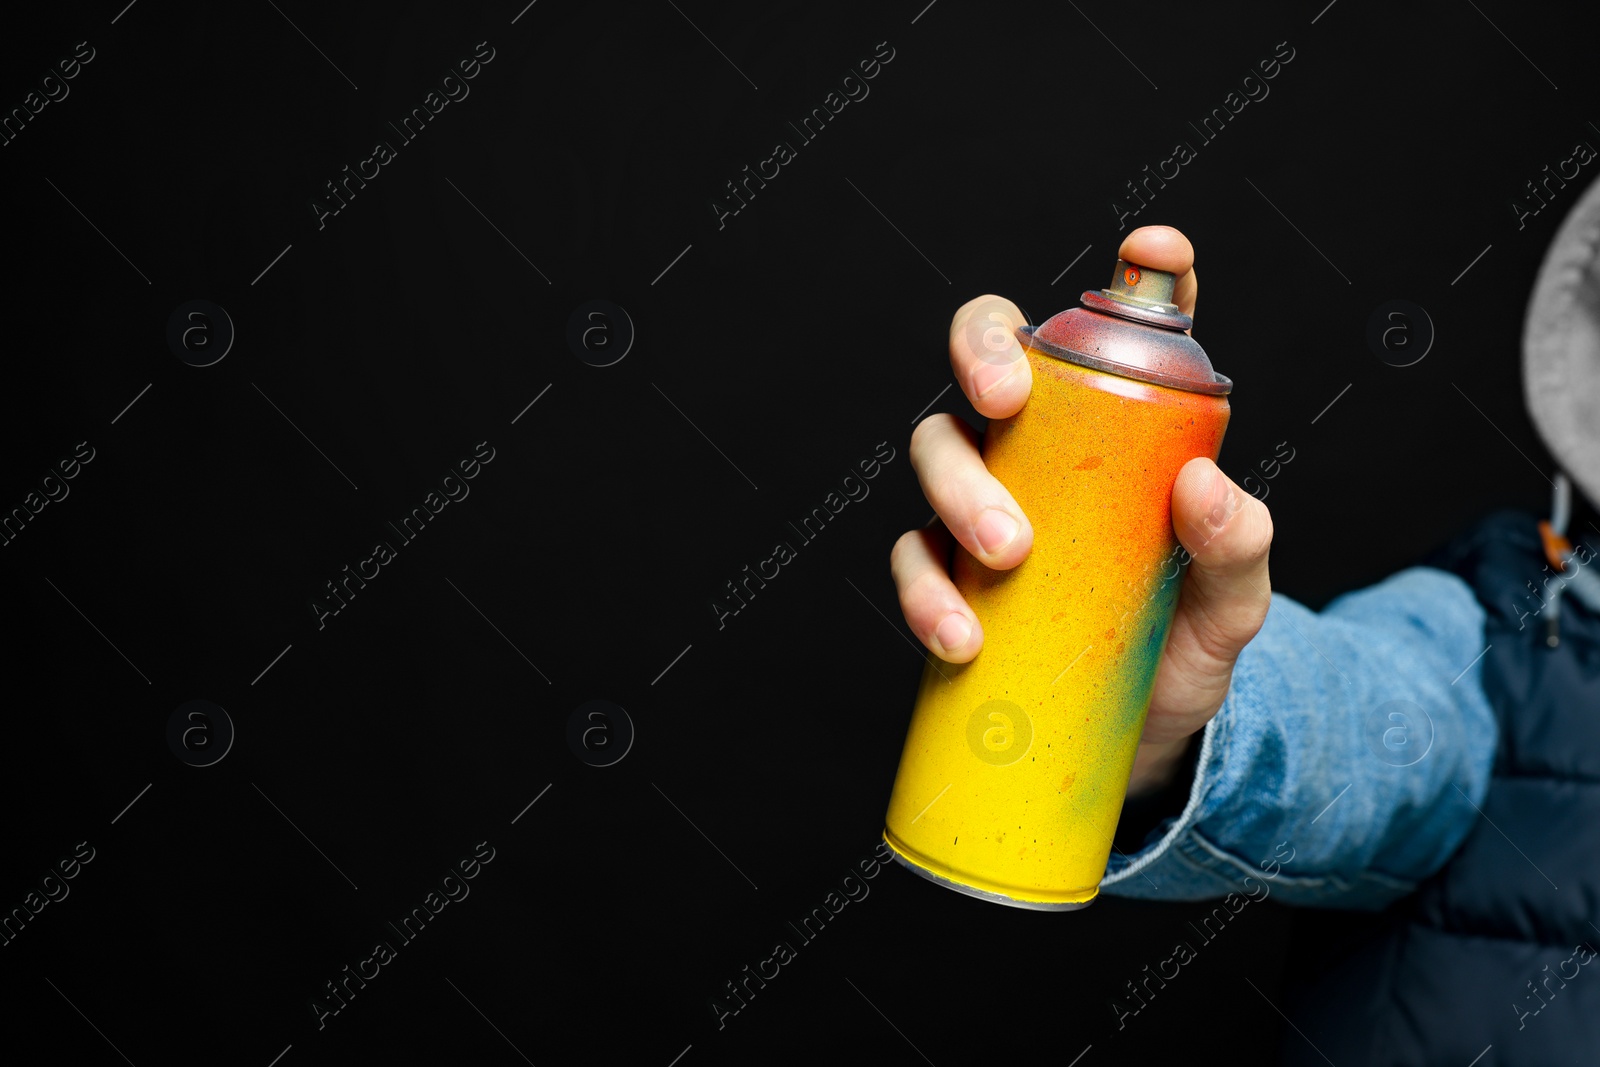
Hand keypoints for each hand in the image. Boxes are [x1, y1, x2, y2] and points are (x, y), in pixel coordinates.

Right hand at [889, 225, 1273, 795]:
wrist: (1144, 740)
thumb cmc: (1185, 643)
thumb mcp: (1232, 601)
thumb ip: (1239, 546)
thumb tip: (1202, 489)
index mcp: (1119, 431)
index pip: (1124, 332)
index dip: (1145, 275)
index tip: (1156, 252)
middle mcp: (1043, 449)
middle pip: (989, 362)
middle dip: (982, 357)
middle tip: (1005, 404)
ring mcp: (988, 505)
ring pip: (938, 450)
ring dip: (958, 487)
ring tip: (1005, 551)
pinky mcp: (951, 576)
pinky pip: (914, 558)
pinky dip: (927, 592)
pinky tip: (961, 634)